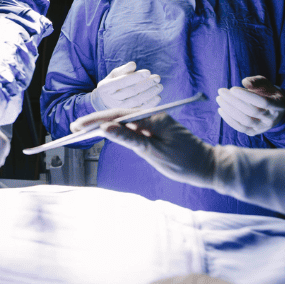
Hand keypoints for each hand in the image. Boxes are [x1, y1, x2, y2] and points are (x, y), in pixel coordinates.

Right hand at [73, 110, 216, 188]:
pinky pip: (132, 129)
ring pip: (124, 122)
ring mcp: (154, 124)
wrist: (210, 167)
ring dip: (105, 126)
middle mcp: (153, 116)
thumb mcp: (155, 153)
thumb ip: (130, 139)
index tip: (78, 126)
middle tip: (74, 129)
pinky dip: (118, 132)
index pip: (118, 115)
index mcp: (153, 118)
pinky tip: (106, 135)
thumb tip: (105, 129)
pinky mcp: (155, 132)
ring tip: (84, 132)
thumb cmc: (186, 163)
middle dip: (95, 122)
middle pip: (118, 116)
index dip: (96, 120)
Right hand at [93, 61, 162, 109]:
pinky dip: (150, 104)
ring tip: (159, 86)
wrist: (105, 101)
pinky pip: (140, 109)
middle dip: (146, 84)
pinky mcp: (127, 113)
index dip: (136, 77)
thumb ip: (123, 70)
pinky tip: (158, 97)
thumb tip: (133, 65)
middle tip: (157, 78)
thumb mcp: (114, 75)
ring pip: (136, 101)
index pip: (122, 81)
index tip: (148, 72)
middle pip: (131, 91)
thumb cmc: (112, 83)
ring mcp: (119, 108)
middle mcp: (111, 98)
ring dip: (150, 93)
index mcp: (106, 87)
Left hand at [217, 76, 284, 134]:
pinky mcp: (254, 132)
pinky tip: (221, 109)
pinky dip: (229, 120)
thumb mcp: (265, 83)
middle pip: (252, 111)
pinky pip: (240, 128)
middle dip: (234, 101)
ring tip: (219, 99)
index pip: (263, 102)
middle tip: (221, 91)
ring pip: (245, 121)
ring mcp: (263, 127)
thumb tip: (245, 82)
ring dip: (229, 110)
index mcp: (279, 105)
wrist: (272, 108)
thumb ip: (256, 81)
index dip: (247, 96)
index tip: (232, 88)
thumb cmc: (267, 92)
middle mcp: (273, 119)